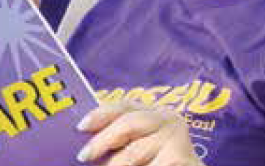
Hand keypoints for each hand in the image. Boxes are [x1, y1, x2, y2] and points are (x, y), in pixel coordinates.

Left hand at [76, 101, 203, 165]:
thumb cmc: (158, 163)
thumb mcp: (139, 150)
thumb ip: (121, 145)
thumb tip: (86, 148)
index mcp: (154, 114)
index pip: (124, 105)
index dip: (101, 113)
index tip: (80, 126)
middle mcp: (168, 119)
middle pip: (128, 122)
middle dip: (102, 140)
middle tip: (83, 156)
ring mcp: (178, 137)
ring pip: (135, 152)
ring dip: (115, 165)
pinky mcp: (183, 157)